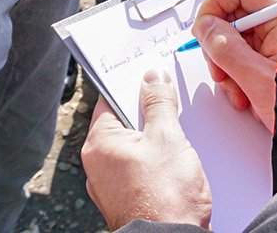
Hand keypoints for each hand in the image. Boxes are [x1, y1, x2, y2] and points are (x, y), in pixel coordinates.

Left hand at [82, 68, 214, 228]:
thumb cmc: (165, 197)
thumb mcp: (167, 137)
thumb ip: (159, 103)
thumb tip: (153, 77)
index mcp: (99, 144)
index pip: (110, 100)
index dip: (132, 85)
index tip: (151, 76)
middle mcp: (98, 166)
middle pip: (124, 124)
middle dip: (149, 115)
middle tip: (171, 107)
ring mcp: (111, 187)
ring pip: (134, 149)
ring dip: (156, 141)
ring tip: (178, 141)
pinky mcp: (128, 201)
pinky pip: (140, 171)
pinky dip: (156, 165)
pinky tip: (176, 166)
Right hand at [190, 0, 276, 133]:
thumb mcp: (257, 80)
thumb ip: (225, 49)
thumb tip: (205, 28)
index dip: (215, 4)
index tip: (205, 31)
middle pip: (235, 12)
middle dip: (220, 43)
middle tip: (220, 69)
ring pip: (239, 35)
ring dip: (229, 64)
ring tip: (239, 91)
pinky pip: (250, 52)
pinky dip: (242, 72)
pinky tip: (249, 93)